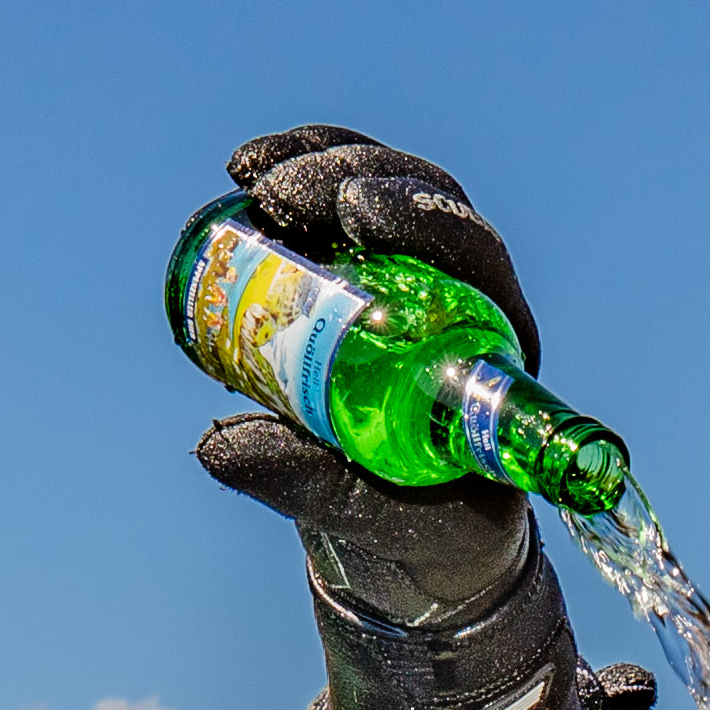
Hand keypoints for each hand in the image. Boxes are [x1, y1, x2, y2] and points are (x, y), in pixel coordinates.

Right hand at [193, 126, 547, 625]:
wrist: (415, 544)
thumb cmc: (423, 538)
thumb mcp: (375, 519)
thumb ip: (307, 484)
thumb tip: (218, 447)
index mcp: (491, 346)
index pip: (470, 253)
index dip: (417, 216)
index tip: (354, 209)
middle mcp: (459, 299)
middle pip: (420, 202)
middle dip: (350, 177)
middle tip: (279, 190)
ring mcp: (410, 281)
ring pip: (377, 191)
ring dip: (317, 165)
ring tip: (250, 173)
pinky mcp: (363, 280)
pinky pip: (335, 216)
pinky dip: (294, 182)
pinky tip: (245, 175)